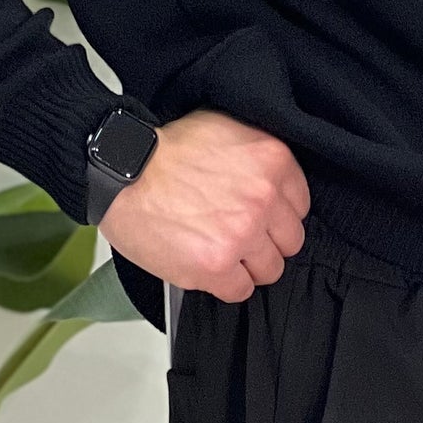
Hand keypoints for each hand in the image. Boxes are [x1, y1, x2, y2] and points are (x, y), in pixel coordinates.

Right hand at [99, 108, 308, 302]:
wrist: (123, 169)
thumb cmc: (165, 151)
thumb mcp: (224, 131)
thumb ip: (255, 159)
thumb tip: (271, 185)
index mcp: (272, 160)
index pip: (299, 206)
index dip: (276, 215)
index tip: (258, 216)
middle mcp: (263, 198)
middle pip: (290, 242)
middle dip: (265, 242)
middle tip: (237, 235)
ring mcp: (242, 234)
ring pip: (269, 270)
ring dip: (246, 266)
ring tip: (218, 250)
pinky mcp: (218, 266)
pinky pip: (240, 291)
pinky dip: (224, 285)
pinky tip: (205, 265)